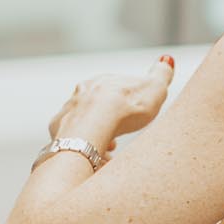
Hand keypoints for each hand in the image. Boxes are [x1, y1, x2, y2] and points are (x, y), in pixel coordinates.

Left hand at [49, 54, 174, 154]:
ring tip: (108, 155)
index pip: (113, 91)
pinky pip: (71, 144)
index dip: (124, 105)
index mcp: (102, 82)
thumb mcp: (154, 88)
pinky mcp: (58, 134)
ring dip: (94, 137)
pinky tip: (95, 163)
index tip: (132, 118)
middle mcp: (81, 94)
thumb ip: (161, 74)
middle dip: (107, 122)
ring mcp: (67, 113)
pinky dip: (82, 152)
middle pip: (95, 108)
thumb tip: (166, 60)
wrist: (95, 126)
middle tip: (119, 138)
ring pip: (82, 126)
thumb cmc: (126, 108)